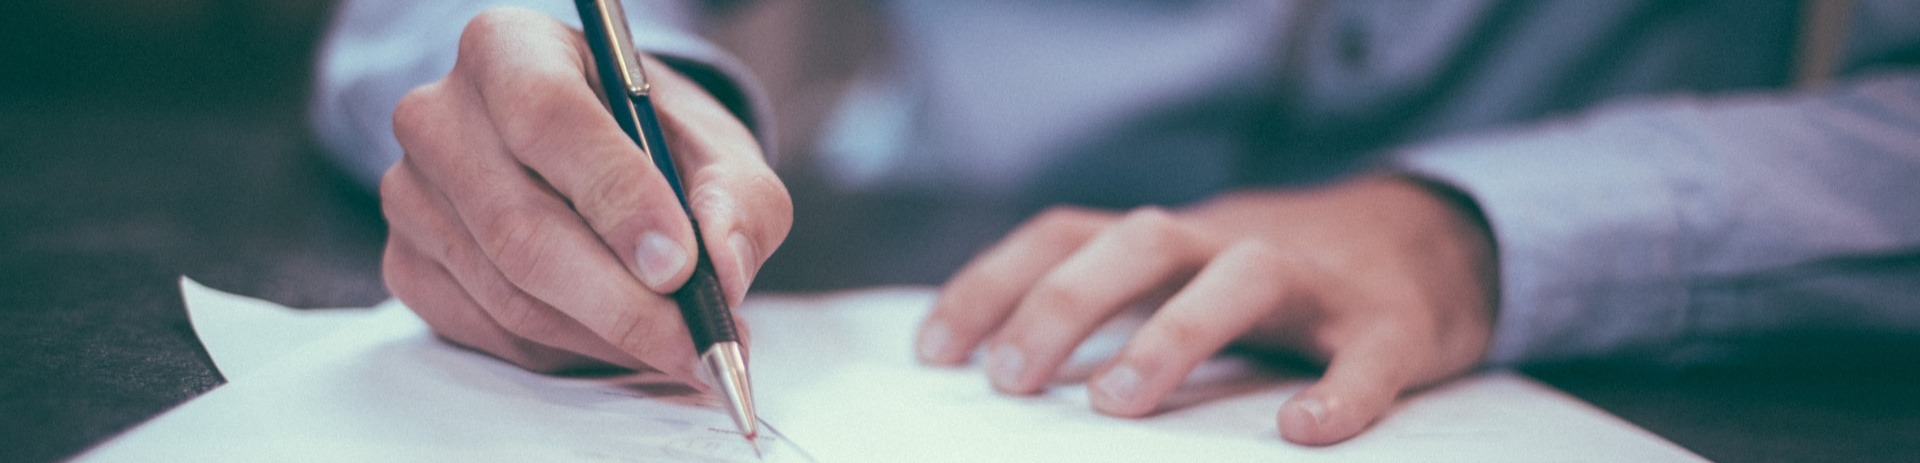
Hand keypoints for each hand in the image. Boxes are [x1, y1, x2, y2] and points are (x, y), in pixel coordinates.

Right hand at [381, 8, 790, 380]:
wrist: (599, 159)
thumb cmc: (653, 141)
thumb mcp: (717, 149)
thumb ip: (736, 199)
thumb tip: (722, 269)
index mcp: (509, 49)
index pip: (548, 118)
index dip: (617, 197)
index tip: (680, 264)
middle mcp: (440, 115)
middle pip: (521, 227)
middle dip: (622, 302)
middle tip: (695, 341)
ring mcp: (412, 195)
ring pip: (509, 294)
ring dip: (606, 336)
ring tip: (677, 345)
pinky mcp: (408, 263)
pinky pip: (490, 331)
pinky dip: (567, 351)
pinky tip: (617, 338)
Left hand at [916, 176, 1496, 444]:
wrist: (1431, 243)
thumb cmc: (1276, 284)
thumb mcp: (1184, 278)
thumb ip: (1112, 310)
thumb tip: (1003, 375)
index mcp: (1172, 240)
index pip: (1066, 234)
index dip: (993, 284)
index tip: (934, 351)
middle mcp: (1232, 243)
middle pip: (1141, 240)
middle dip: (1066, 303)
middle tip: (1011, 380)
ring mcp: (1316, 280)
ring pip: (1243, 276)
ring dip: (1174, 332)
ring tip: (1118, 403)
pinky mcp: (1392, 324)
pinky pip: (1367, 354)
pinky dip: (1340, 391)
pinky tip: (1304, 430)